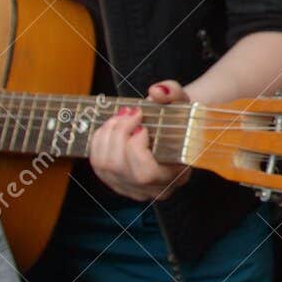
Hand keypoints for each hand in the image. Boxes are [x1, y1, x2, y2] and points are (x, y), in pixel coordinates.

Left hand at [88, 81, 192, 202]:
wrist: (175, 131)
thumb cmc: (180, 119)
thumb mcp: (183, 103)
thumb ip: (173, 93)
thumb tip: (155, 92)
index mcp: (176, 175)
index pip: (146, 174)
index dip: (136, 149)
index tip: (143, 127)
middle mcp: (153, 189)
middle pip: (120, 168)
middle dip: (119, 134)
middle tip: (129, 112)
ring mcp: (132, 189)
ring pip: (105, 166)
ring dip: (108, 134)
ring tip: (121, 115)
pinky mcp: (116, 182)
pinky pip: (98, 164)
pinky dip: (100, 140)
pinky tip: (112, 126)